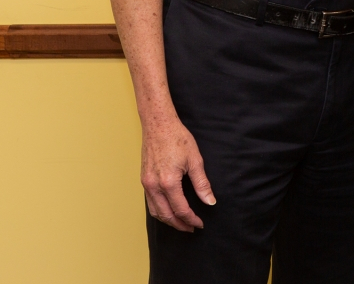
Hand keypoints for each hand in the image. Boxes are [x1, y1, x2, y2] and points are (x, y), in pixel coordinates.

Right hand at [140, 112, 214, 231]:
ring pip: (155, 212)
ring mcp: (146, 184)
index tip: (200, 224)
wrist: (158, 125)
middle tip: (191, 228)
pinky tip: (169, 210)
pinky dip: (159, 211)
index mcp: (168, 182)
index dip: (192, 219)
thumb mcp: (195, 160)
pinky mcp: (144, 180)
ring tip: (181, 223)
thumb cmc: (177, 138)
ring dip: (168, 220)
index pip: (181, 209)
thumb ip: (202, 184)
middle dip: (179, 225)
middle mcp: (154, 186)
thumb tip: (210, 201)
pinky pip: (150, 202)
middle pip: (166, 215)